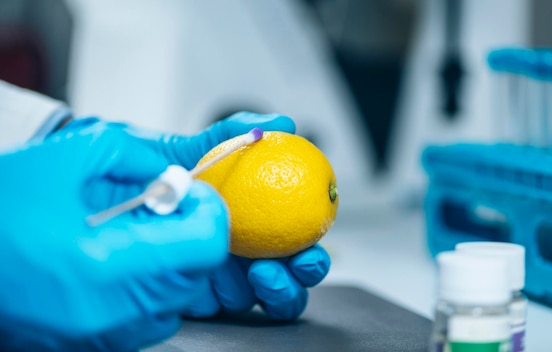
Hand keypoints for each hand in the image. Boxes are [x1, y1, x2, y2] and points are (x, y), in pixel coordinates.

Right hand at [0, 127, 229, 350]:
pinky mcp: (91, 344)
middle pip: (195, 274)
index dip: (210, 212)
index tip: (191, 195)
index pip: (205, 245)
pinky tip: (114, 260)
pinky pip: (146, 318)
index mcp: (110, 264)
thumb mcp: (66, 157)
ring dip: (170, 262)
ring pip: (175, 300)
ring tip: (132, 234)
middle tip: (161, 208)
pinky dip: (147, 287)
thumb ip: (133, 155)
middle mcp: (113, 311)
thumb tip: (172, 174)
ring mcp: (102, 335)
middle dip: (190, 233)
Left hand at [62, 112, 330, 320]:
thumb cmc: (144, 165)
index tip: (310, 246)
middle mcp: (240, 249)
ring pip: (263, 297)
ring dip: (273, 291)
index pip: (294, 238)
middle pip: (289, 274)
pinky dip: (232, 300)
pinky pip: (222, 306)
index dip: (312, 249)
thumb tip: (281, 122)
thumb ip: (231, 135)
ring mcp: (219, 275)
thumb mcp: (189, 146)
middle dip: (301, 276)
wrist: (96, 188)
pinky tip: (222, 287)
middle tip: (294, 265)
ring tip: (258, 273)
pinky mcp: (193, 294)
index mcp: (250, 217)